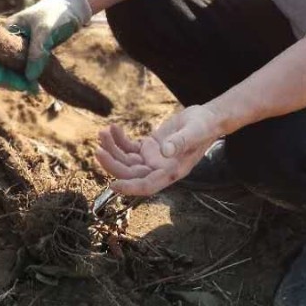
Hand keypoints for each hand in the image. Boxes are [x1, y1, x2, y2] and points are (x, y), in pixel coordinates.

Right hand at [0, 0, 91, 92]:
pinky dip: (28, 78)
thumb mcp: (46, 31)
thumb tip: (29, 77)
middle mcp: (10, 39)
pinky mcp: (29, 52)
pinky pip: (23, 68)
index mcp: (8, 30)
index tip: (14, 85)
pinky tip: (37, 85)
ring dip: (20, 81)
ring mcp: (19, 46)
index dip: (0, 72)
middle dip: (12, 80)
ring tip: (35, 89)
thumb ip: (37, 52)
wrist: (70, 8)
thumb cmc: (56, 14)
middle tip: (30, 89)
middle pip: (2, 66)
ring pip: (12, 69)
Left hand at [94, 105, 223, 196]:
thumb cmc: (205, 126)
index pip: (147, 185)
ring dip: (112, 148)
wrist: (207, 118)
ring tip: (103, 132)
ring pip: (126, 160)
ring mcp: (152, 159)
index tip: (113, 185)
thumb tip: (165, 151)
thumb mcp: (195, 132)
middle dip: (113, 163)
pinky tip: (113, 128)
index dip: (130, 187)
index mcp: (172, 171)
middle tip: (98, 149)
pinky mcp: (148, 147)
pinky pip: (128, 148)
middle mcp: (160, 168)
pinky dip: (118, 139)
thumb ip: (181, 142)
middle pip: (130, 173)